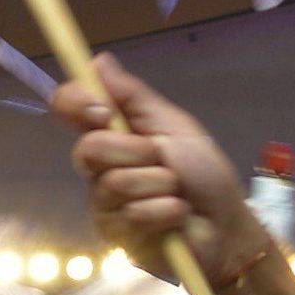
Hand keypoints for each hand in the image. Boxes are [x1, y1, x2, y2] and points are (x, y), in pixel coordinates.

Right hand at [52, 54, 261, 286]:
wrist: (226, 223)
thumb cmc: (203, 173)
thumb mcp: (174, 126)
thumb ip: (135, 97)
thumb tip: (99, 60)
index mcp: (113, 132)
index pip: (68, 108)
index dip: (75, 103)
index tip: (103, 111)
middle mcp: (100, 165)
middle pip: (89, 148)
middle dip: (137, 152)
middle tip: (164, 160)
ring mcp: (103, 201)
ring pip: (115, 183)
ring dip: (159, 184)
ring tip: (177, 192)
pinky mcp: (114, 234)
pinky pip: (131, 214)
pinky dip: (165, 211)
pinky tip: (176, 216)